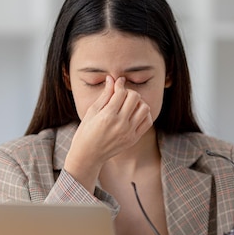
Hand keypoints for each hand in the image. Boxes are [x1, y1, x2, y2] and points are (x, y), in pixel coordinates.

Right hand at [65, 76, 152, 190]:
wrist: (88, 155)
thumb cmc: (86, 131)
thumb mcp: (92, 111)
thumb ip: (105, 95)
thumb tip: (112, 79)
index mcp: (107, 116)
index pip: (121, 92)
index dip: (120, 84)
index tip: (118, 82)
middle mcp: (120, 124)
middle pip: (135, 97)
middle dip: (129, 92)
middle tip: (123, 94)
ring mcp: (129, 133)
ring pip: (145, 108)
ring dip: (139, 102)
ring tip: (130, 104)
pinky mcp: (133, 139)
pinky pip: (147, 122)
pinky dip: (144, 114)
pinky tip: (135, 113)